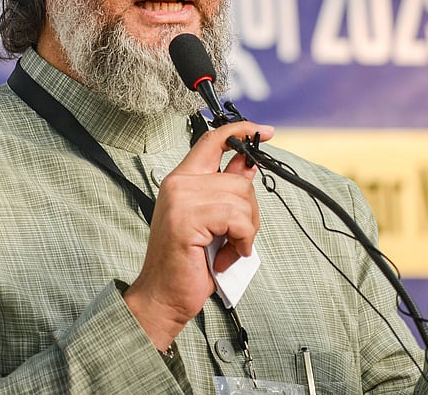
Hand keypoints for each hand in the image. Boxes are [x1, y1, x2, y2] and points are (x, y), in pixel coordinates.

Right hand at [123, 121, 272, 349]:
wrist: (163, 297)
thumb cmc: (188, 264)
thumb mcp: (213, 221)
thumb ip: (227, 192)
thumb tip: (249, 165)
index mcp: (181, 180)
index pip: (212, 141)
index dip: (240, 131)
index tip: (263, 131)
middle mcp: (178, 183)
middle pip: (238, 177)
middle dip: (250, 212)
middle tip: (236, 239)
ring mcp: (180, 199)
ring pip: (241, 197)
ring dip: (246, 231)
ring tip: (227, 250)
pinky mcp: (187, 218)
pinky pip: (237, 218)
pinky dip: (241, 240)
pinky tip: (225, 256)